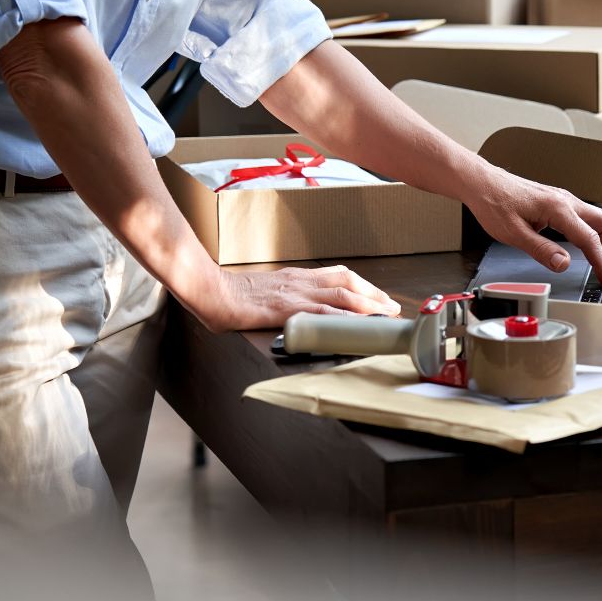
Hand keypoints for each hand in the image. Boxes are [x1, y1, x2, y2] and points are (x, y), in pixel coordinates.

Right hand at [199, 265, 401, 331]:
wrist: (210, 290)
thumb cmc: (231, 295)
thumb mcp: (265, 292)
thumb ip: (283, 298)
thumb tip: (296, 312)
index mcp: (295, 277)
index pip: (337, 275)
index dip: (361, 285)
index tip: (378, 296)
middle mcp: (300, 281)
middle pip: (347, 281)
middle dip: (373, 294)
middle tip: (392, 306)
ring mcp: (295, 293)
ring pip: (342, 294)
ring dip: (368, 304)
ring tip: (386, 315)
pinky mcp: (288, 308)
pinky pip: (323, 312)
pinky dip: (345, 318)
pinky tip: (358, 325)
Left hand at [466, 167, 601, 285]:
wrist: (482, 182)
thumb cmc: (493, 203)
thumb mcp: (513, 234)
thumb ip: (541, 250)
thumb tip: (563, 264)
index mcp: (557, 208)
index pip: (589, 239)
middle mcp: (565, 200)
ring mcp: (563, 199)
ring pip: (599, 218)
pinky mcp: (557, 201)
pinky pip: (587, 215)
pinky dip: (598, 230)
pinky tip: (597, 240)